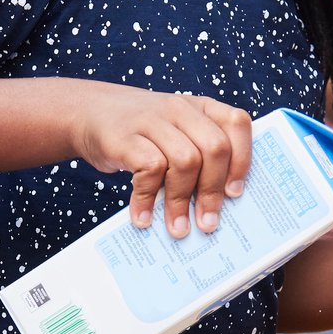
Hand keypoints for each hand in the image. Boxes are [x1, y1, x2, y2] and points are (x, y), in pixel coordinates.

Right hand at [72, 86, 252, 238]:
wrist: (90, 113)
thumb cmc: (142, 133)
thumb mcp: (175, 132)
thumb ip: (198, 156)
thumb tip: (213, 208)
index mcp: (200, 107)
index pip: (236, 124)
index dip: (241, 160)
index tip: (234, 193)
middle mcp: (180, 109)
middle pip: (214, 148)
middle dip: (213, 191)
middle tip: (207, 222)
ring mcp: (152, 120)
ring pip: (186, 161)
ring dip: (182, 202)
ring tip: (176, 226)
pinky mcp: (126, 136)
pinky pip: (150, 171)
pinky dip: (149, 199)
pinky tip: (144, 215)